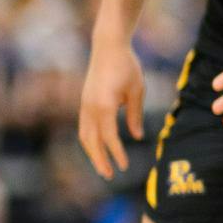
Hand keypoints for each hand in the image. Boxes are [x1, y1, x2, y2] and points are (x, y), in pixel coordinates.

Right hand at [78, 37, 144, 179]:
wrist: (107, 46)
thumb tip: (137, 136)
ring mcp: (84, 105)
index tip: (125, 167)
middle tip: (109, 176)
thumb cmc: (126, 66)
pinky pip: (84, 126)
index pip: (109, 137)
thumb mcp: (137, 90)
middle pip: (92, 141)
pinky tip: (98, 147)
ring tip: (102, 166)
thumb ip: (135, 115)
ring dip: (92, 153)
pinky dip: (89, 140)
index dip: (117, 153)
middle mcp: (90, 107)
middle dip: (99, 160)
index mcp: (104, 105)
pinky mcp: (84, 102)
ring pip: (84, 135)